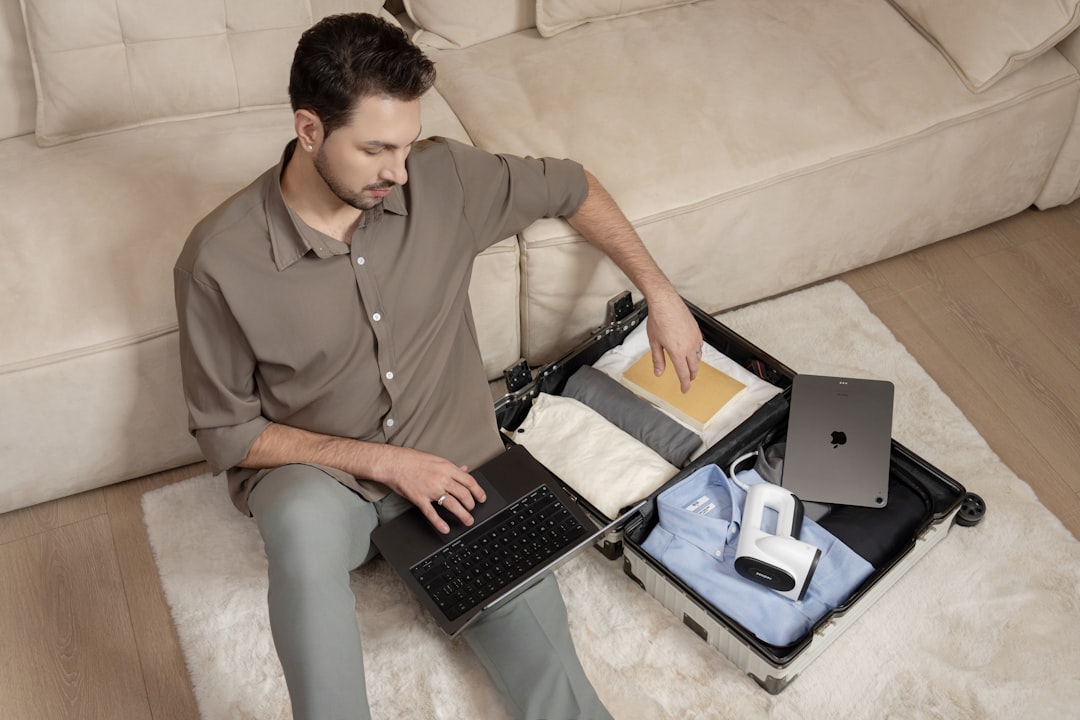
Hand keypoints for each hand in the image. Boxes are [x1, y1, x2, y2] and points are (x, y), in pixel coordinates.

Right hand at [372, 446, 486, 533]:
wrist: (393, 462)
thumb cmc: (412, 460)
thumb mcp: (436, 460)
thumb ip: (452, 467)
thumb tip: (465, 469)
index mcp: (446, 468)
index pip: (469, 481)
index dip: (478, 491)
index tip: (482, 498)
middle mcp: (441, 478)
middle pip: (463, 494)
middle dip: (471, 505)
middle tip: (473, 510)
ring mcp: (430, 489)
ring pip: (452, 504)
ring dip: (462, 514)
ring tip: (467, 521)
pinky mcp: (419, 498)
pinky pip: (431, 513)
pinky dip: (439, 523)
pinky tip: (445, 528)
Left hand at [645, 289, 703, 393]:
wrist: (665, 302)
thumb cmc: (658, 319)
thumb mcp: (654, 342)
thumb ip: (658, 359)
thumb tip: (659, 372)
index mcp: (677, 352)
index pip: (684, 374)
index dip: (685, 384)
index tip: (684, 390)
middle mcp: (689, 346)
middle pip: (694, 367)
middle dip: (691, 376)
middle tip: (687, 380)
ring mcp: (694, 338)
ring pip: (698, 357)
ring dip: (694, 364)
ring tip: (690, 367)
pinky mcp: (697, 330)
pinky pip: (700, 346)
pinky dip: (697, 352)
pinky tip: (693, 351)